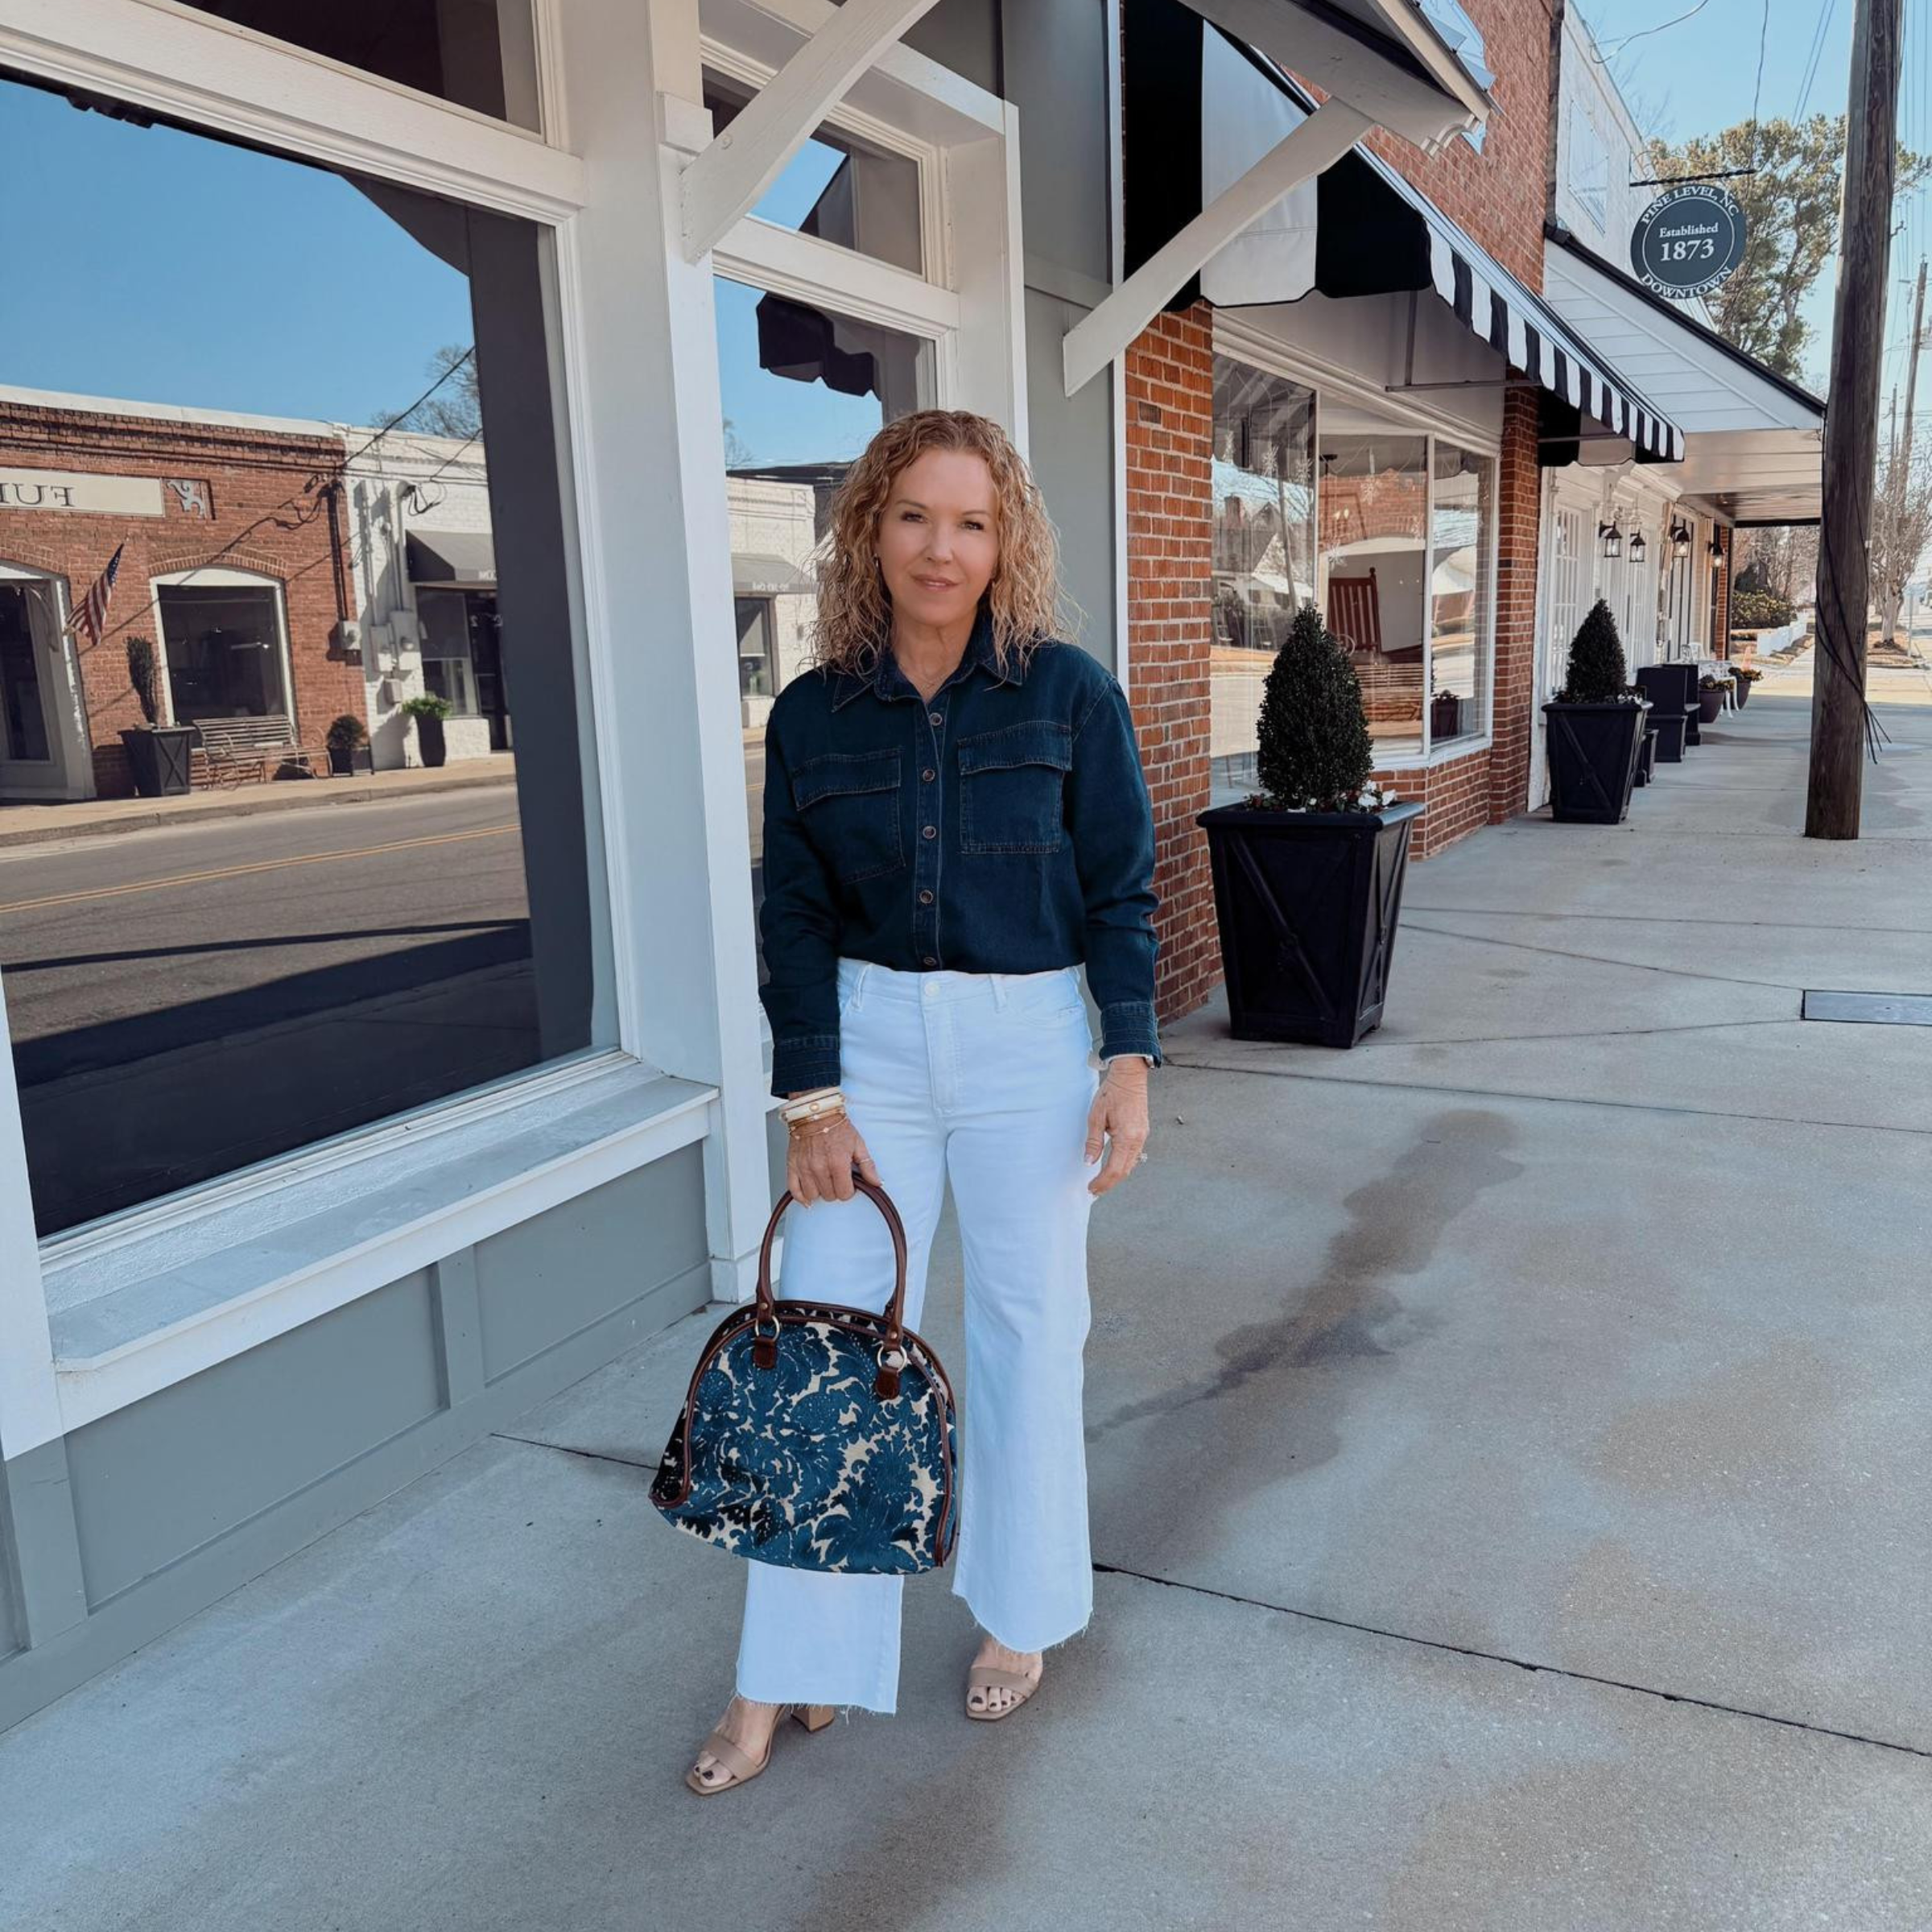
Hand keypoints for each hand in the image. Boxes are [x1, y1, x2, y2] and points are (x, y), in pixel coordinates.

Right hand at [786, 1100, 880, 1205]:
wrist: (816, 1112)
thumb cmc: (836, 1126)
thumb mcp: (858, 1144)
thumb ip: (867, 1166)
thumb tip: (877, 1182)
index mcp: (838, 1163)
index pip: (844, 1194)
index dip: (849, 1190)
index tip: (848, 1183)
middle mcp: (820, 1167)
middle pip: (829, 1196)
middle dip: (835, 1190)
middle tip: (836, 1178)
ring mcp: (804, 1167)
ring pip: (813, 1195)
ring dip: (820, 1191)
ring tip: (824, 1181)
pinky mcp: (792, 1165)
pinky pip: (794, 1190)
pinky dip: (801, 1196)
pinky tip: (808, 1196)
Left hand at [1084, 1062, 1148, 1195]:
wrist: (1129, 1077)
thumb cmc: (1112, 1093)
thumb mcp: (1096, 1117)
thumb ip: (1093, 1141)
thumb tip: (1089, 1162)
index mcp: (1127, 1138)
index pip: (1114, 1169)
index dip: (1102, 1182)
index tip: (1091, 1189)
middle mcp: (1138, 1140)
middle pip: (1124, 1171)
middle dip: (1109, 1183)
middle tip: (1094, 1190)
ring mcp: (1142, 1137)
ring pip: (1130, 1164)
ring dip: (1116, 1176)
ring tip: (1101, 1182)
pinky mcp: (1142, 1132)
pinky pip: (1133, 1155)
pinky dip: (1123, 1165)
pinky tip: (1112, 1166)